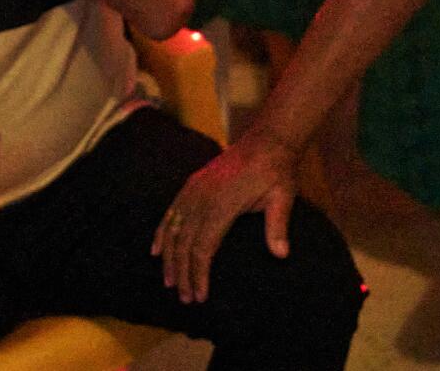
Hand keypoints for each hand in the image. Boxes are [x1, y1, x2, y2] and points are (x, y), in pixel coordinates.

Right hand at [153, 135, 297, 303]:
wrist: (268, 139)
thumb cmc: (276, 171)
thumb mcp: (283, 197)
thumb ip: (278, 226)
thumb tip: (281, 255)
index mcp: (223, 203)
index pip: (203, 247)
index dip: (198, 274)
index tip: (200, 295)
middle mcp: (203, 196)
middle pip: (184, 242)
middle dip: (183, 273)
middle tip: (186, 298)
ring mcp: (195, 188)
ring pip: (173, 228)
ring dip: (169, 257)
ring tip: (170, 282)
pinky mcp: (193, 182)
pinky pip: (172, 210)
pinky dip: (162, 231)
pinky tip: (156, 249)